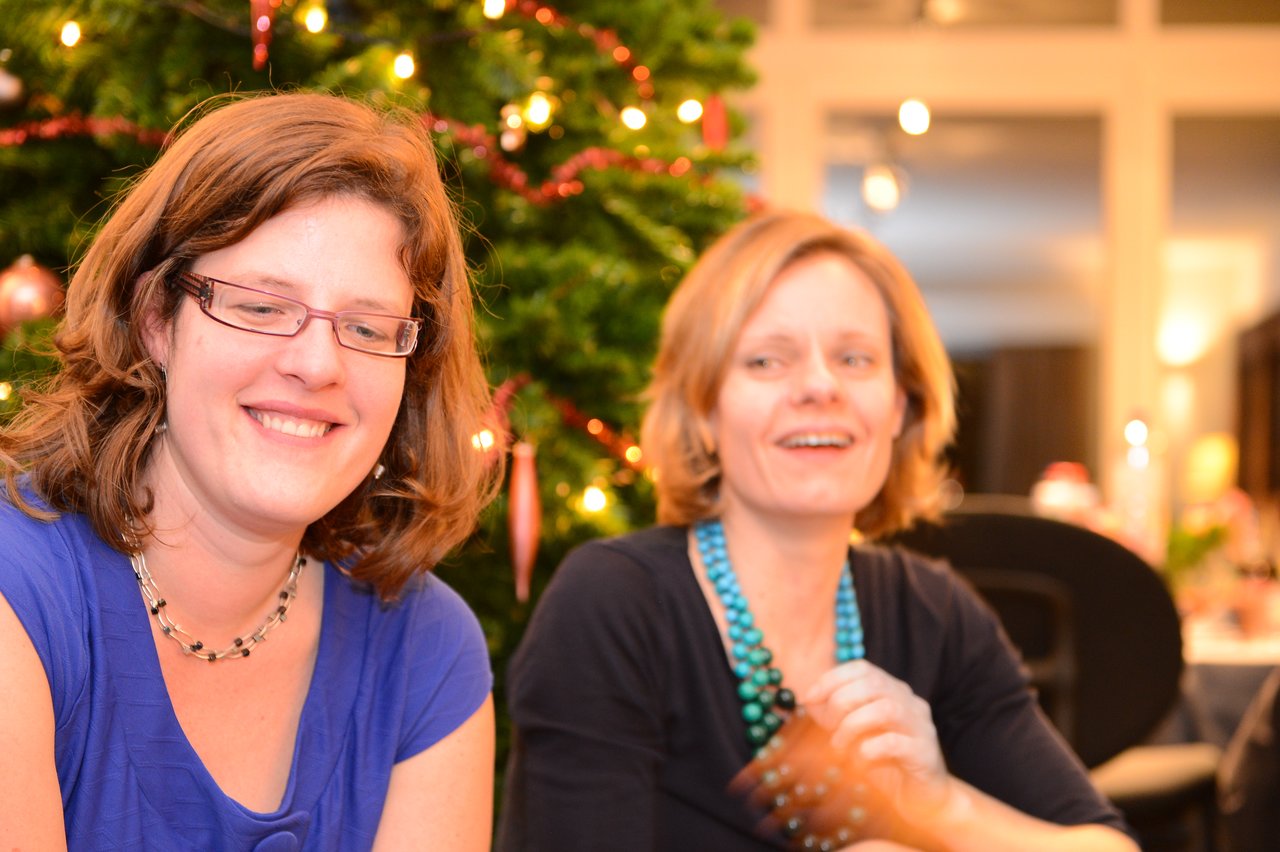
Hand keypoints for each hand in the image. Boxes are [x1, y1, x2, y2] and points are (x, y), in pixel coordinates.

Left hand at [804, 660, 949, 813]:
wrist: (920, 799)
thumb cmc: (882, 762)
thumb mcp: (851, 734)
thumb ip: (832, 715)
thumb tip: (810, 700)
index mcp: (892, 691)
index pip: (862, 668)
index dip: (831, 678)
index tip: (808, 698)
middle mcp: (910, 702)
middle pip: (873, 684)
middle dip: (840, 702)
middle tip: (827, 727)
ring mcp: (920, 726)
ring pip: (886, 709)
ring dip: (852, 725)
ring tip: (839, 745)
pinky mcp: (925, 753)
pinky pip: (894, 743)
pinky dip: (868, 749)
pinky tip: (859, 761)